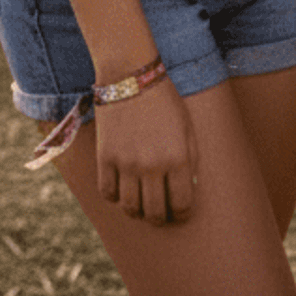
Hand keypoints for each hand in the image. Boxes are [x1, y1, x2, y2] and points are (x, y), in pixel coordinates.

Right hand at [94, 78, 197, 225]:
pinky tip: (123, 189)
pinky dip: (116, 197)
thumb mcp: (187, 126)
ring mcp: (127, 164)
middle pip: (154, 212)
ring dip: (137, 211)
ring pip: (129, 208)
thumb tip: (188, 189)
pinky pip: (108, 194)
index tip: (179, 212)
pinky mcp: (106, 159)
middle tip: (160, 213)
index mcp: (178, 157)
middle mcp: (153, 165)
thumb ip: (190, 159)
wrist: (132, 77)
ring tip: (142, 204)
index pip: (182, 204)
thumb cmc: (165, 101)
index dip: (182, 213)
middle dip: (160, 218)